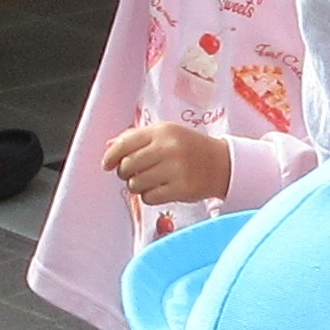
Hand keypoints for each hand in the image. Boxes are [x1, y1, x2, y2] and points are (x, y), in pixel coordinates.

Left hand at [102, 118, 233, 208]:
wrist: (222, 164)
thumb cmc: (190, 148)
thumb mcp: (166, 134)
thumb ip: (137, 138)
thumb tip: (109, 147)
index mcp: (162, 131)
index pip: (125, 143)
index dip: (111, 156)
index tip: (107, 164)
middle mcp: (168, 148)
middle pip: (127, 166)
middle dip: (124, 173)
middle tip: (132, 174)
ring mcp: (175, 169)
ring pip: (136, 184)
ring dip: (137, 186)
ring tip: (149, 182)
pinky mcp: (181, 188)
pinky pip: (149, 198)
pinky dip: (148, 197)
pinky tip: (158, 190)